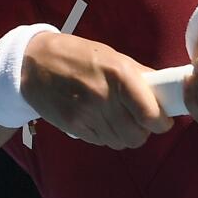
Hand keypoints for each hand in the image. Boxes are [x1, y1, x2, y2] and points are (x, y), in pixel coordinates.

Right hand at [21, 33, 172, 148]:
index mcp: (119, 75)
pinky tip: (102, 120)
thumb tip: (163, 89)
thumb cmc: (78, 56)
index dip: (162, 122)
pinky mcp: (74, 127)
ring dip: (125, 134)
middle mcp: (105, 97)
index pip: (151, 114)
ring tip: (120, 119)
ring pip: (121, 142)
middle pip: (137, 135)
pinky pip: (102, 142)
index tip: (163, 120)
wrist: (34, 64)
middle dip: (144, 130)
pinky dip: (107, 136)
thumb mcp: (112, 56)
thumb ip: (139, 75)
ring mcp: (87, 115)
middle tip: (140, 119)